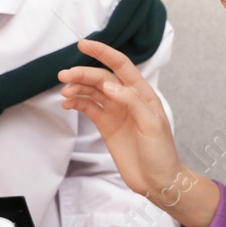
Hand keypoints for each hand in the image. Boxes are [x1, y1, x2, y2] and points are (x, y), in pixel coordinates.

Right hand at [57, 39, 186, 201]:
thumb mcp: (152, 125)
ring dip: (78, 88)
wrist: (159, 181)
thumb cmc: (162, 153)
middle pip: (101, 78)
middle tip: (63, 75)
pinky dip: (77, 103)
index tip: (83, 45)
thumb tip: (109, 85)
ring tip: (64, 90)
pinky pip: (89, 108)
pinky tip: (67, 102)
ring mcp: (116, 112)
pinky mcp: (107, 126)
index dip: (103, 52)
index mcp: (142, 94)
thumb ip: (131, 102)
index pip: (121, 65)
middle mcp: (127, 99)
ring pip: (93, 92)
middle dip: (82, 74)